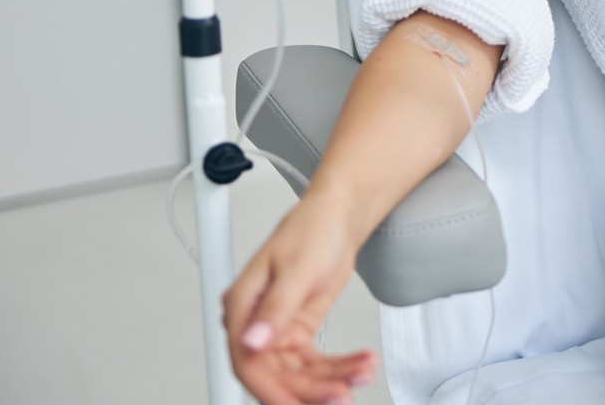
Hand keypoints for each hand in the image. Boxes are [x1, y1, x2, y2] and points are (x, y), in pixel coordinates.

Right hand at [222, 192, 379, 404]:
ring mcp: (276, 330)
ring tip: (361, 374)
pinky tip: (359, 365)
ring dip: (330, 378)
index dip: (269, 391)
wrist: (336, 217)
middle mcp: (254, 322)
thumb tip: (251, 342)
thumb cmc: (312, 229)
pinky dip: (337, 366)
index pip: (247, 362)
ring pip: (298, 372)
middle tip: (341, 397)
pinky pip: (313, 362)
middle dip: (309, 390)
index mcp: (242, 306)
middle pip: (275, 374)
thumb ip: (275, 309)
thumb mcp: (297, 269)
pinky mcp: (297, 332)